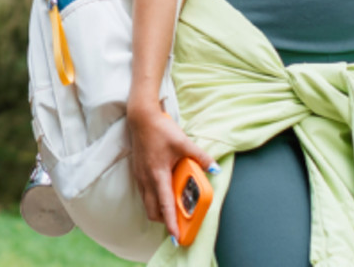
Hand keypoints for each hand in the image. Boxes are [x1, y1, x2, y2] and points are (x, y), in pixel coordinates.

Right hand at [126, 99, 214, 240]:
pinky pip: (145, 194)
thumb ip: (200, 157)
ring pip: (147, 203)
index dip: (170, 222)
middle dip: (164, 220)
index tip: (176, 236)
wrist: (141, 117)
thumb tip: (215, 169)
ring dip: (158, 210)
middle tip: (178, 224)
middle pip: (152, 210)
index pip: (164, 205)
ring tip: (173, 211)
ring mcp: (140, 176)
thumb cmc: (160, 129)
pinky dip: (154, 200)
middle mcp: (146, 179)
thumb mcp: (183, 142)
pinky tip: (164, 192)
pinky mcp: (138, 172)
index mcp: (158, 174)